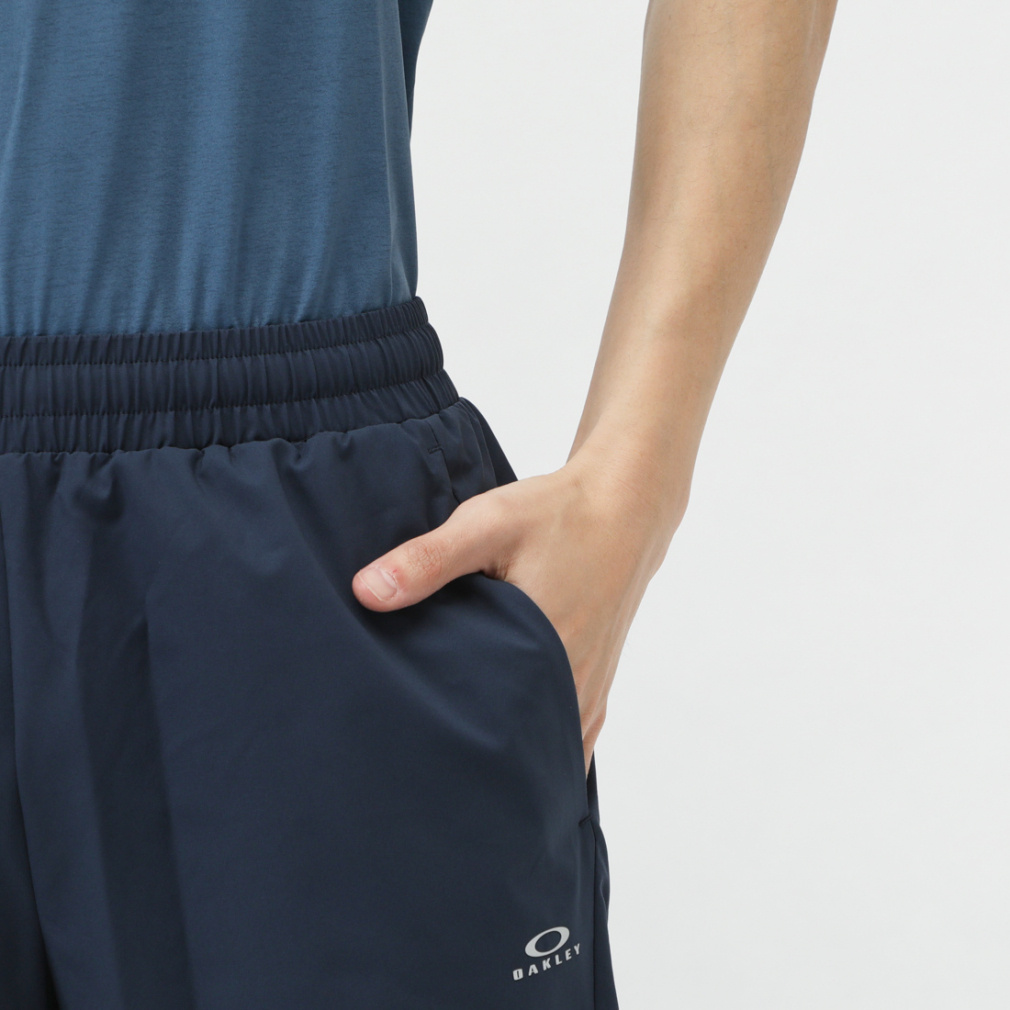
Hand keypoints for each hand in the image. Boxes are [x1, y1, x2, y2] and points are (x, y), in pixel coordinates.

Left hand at [351, 441, 680, 775]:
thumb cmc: (558, 514)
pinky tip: (510, 744)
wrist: (625, 506)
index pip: (486, 726)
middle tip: (421, 761)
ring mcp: (590, 690)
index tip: (406, 750)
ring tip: (459, 758)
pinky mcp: (598, 683)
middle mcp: (572, 683)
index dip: (445, 741)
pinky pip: (569, 737)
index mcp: (543, 651)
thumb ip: (428, 560)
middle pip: (515, 747)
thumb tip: (366, 593)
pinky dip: (540, 744)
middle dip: (473, 758)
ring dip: (510, 754)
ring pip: (546, 748)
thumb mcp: (486, 524)